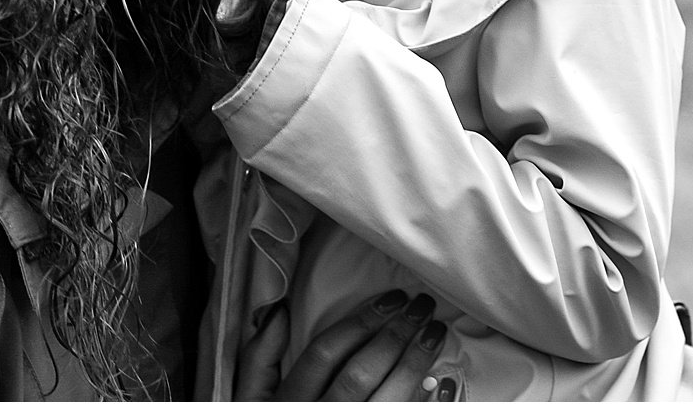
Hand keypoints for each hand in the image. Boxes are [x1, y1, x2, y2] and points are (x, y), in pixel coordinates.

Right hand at [236, 289, 448, 400]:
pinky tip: (442, 383)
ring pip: (387, 401)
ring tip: (435, 334)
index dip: (360, 322)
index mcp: (289, 403)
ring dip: (415, 365)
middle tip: (421, 307)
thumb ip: (259, 359)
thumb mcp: (249, 400)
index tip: (392, 298)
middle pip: (360, 374)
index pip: (325, 354)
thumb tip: (278, 313)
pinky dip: (426, 404)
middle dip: (394, 336)